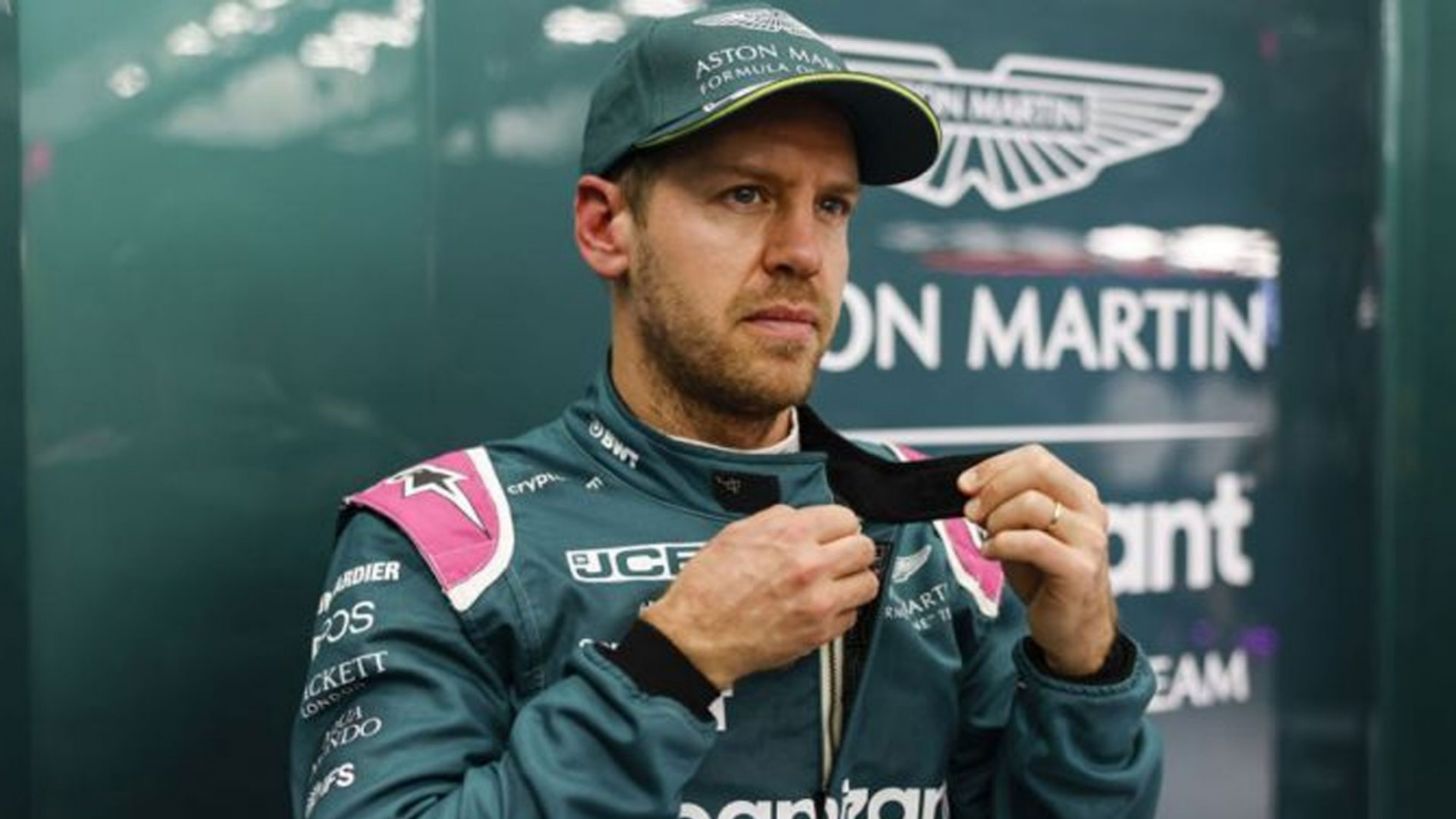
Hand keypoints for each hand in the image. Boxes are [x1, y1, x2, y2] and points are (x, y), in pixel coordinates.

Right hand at [641, 504, 878, 689]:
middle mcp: (811, 565)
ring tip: (835, 583)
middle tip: (839, 557)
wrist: (696, 636)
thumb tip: (803, 518)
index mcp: (790, 534)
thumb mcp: (736, 533)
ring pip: (868, 583)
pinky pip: (852, 615)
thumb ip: (777, 520)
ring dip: (853, 581)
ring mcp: (819, 602)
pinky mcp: (819, 633)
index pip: (846, 518)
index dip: (839, 525)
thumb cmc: (708, 586)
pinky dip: (840, 611)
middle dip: (852, 550)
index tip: (835, 533)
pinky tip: (819, 608)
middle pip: (865, 548)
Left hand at [958, 445, 1115, 675]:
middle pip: (1038, 470)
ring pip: (1033, 504)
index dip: (995, 466)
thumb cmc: (1046, 578)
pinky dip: (1001, 543)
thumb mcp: (1023, 532)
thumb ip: (1006, 506)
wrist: (1073, 630)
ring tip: (987, 537)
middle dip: (993, 487)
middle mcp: (1090, 510)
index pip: (1036, 458)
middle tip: (970, 511)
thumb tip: (969, 488)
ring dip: (996, 518)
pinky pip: (1032, 542)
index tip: (964, 484)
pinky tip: (991, 553)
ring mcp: (1089, 539)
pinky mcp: (1080, 568)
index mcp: (1078, 493)